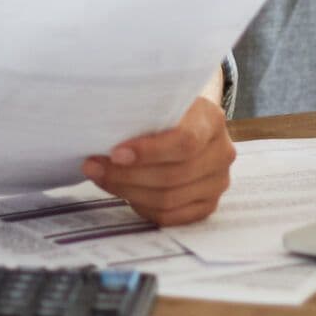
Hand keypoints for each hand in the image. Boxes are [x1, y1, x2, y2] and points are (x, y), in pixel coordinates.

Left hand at [84, 96, 234, 226]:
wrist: (190, 118)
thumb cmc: (165, 107)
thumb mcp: (157, 99)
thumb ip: (140, 111)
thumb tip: (100, 132)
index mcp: (211, 119)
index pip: (184, 141)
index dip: (148, 152)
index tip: (115, 153)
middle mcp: (221, 152)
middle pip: (173, 175)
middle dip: (126, 175)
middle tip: (93, 166)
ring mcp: (218, 181)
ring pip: (169, 199)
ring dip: (128, 191)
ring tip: (101, 178)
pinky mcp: (208, 204)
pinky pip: (172, 216)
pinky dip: (143, 207)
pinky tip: (124, 193)